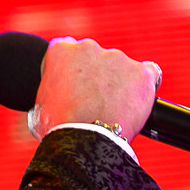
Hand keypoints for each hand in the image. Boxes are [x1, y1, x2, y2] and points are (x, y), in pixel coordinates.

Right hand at [30, 37, 160, 141]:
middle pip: (98, 58)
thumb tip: (57, 99)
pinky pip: (149, 75)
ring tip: (116, 111)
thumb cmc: (56, 129)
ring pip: (122, 68)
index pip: (68, 48)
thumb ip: (51, 91)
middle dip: (98, 77)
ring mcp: (118, 58)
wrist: (82, 142)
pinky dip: (144, 88)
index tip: (77, 85)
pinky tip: (137, 104)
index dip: (74, 69)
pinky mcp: (141, 73)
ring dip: (121, 84)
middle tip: (96, 103)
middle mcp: (89, 47)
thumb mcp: (40, 105)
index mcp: (61, 51)